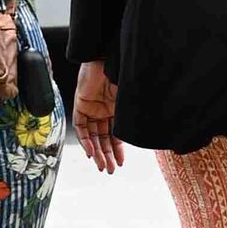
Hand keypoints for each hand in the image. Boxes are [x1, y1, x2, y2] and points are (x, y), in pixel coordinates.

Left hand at [73, 60, 123, 175]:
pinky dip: (85, 141)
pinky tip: (92, 152)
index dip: (118, 149)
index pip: (116, 134)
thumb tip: (146, 136)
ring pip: (92, 136)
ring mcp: (91, 107)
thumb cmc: (122, 74)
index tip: (122, 162)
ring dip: (97, 152)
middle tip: (110, 170)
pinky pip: (81, 127)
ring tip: (102, 166)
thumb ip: (134, 118)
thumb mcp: (131, 101)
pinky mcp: (80, 104)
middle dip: (107, 155)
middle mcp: (103, 110)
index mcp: (117, 108)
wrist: (106, 57)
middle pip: (103, 138)